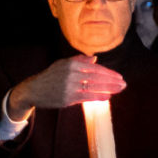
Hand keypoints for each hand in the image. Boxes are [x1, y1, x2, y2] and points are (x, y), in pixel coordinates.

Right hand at [8, 55, 125, 120]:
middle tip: (123, 84)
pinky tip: (107, 97)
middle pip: (97, 77)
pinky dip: (98, 97)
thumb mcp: (62, 64)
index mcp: (71, 64)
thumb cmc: (49, 77)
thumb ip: (79, 60)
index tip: (118, 76)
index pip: (95, 68)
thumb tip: (95, 59)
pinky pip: (87, 97)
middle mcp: (71, 74)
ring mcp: (70, 87)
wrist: (33, 90)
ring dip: (109, 89)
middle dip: (112, 81)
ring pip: (94, 87)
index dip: (108, 73)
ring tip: (119, 90)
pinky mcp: (68, 98)